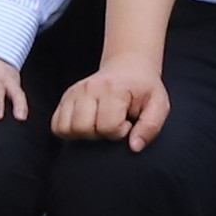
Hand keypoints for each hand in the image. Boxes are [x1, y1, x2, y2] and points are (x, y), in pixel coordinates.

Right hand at [56, 58, 170, 146]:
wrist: (129, 68)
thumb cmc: (144, 90)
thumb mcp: (158, 105)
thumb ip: (151, 126)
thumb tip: (134, 147)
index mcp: (113, 89)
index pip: (106, 126)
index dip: (119, 132)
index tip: (127, 123)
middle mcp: (89, 88)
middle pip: (82, 128)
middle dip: (99, 134)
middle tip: (112, 125)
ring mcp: (74, 92)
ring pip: (65, 128)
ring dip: (83, 134)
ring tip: (99, 124)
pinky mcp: (65, 98)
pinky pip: (56, 125)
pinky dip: (69, 131)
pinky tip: (88, 124)